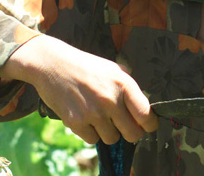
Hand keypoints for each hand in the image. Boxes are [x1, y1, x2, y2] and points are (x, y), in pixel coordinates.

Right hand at [0, 35, 158, 144]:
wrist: (52, 63)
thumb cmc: (87, 66)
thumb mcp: (114, 70)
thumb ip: (129, 90)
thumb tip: (144, 111)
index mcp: (124, 84)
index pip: (146, 115)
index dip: (150, 124)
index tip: (148, 125)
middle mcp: (110, 100)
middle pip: (133, 134)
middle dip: (132, 132)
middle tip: (125, 125)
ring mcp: (93, 112)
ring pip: (112, 139)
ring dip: (109, 132)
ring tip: (101, 116)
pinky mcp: (76, 122)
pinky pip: (93, 139)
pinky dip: (92, 132)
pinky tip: (86, 117)